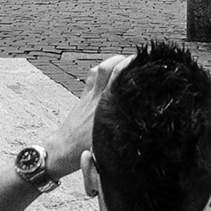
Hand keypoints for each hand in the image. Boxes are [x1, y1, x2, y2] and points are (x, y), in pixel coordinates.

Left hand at [44, 53, 130, 177]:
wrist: (62, 150)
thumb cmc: (84, 151)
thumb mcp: (108, 144)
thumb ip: (123, 132)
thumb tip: (142, 129)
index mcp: (105, 109)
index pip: (119, 81)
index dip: (132, 70)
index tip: (148, 67)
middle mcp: (97, 98)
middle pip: (110, 70)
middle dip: (126, 60)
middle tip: (142, 59)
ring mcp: (89, 96)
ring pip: (100, 69)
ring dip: (114, 61)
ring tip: (129, 59)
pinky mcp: (84, 96)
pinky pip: (92, 76)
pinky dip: (102, 68)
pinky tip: (112, 68)